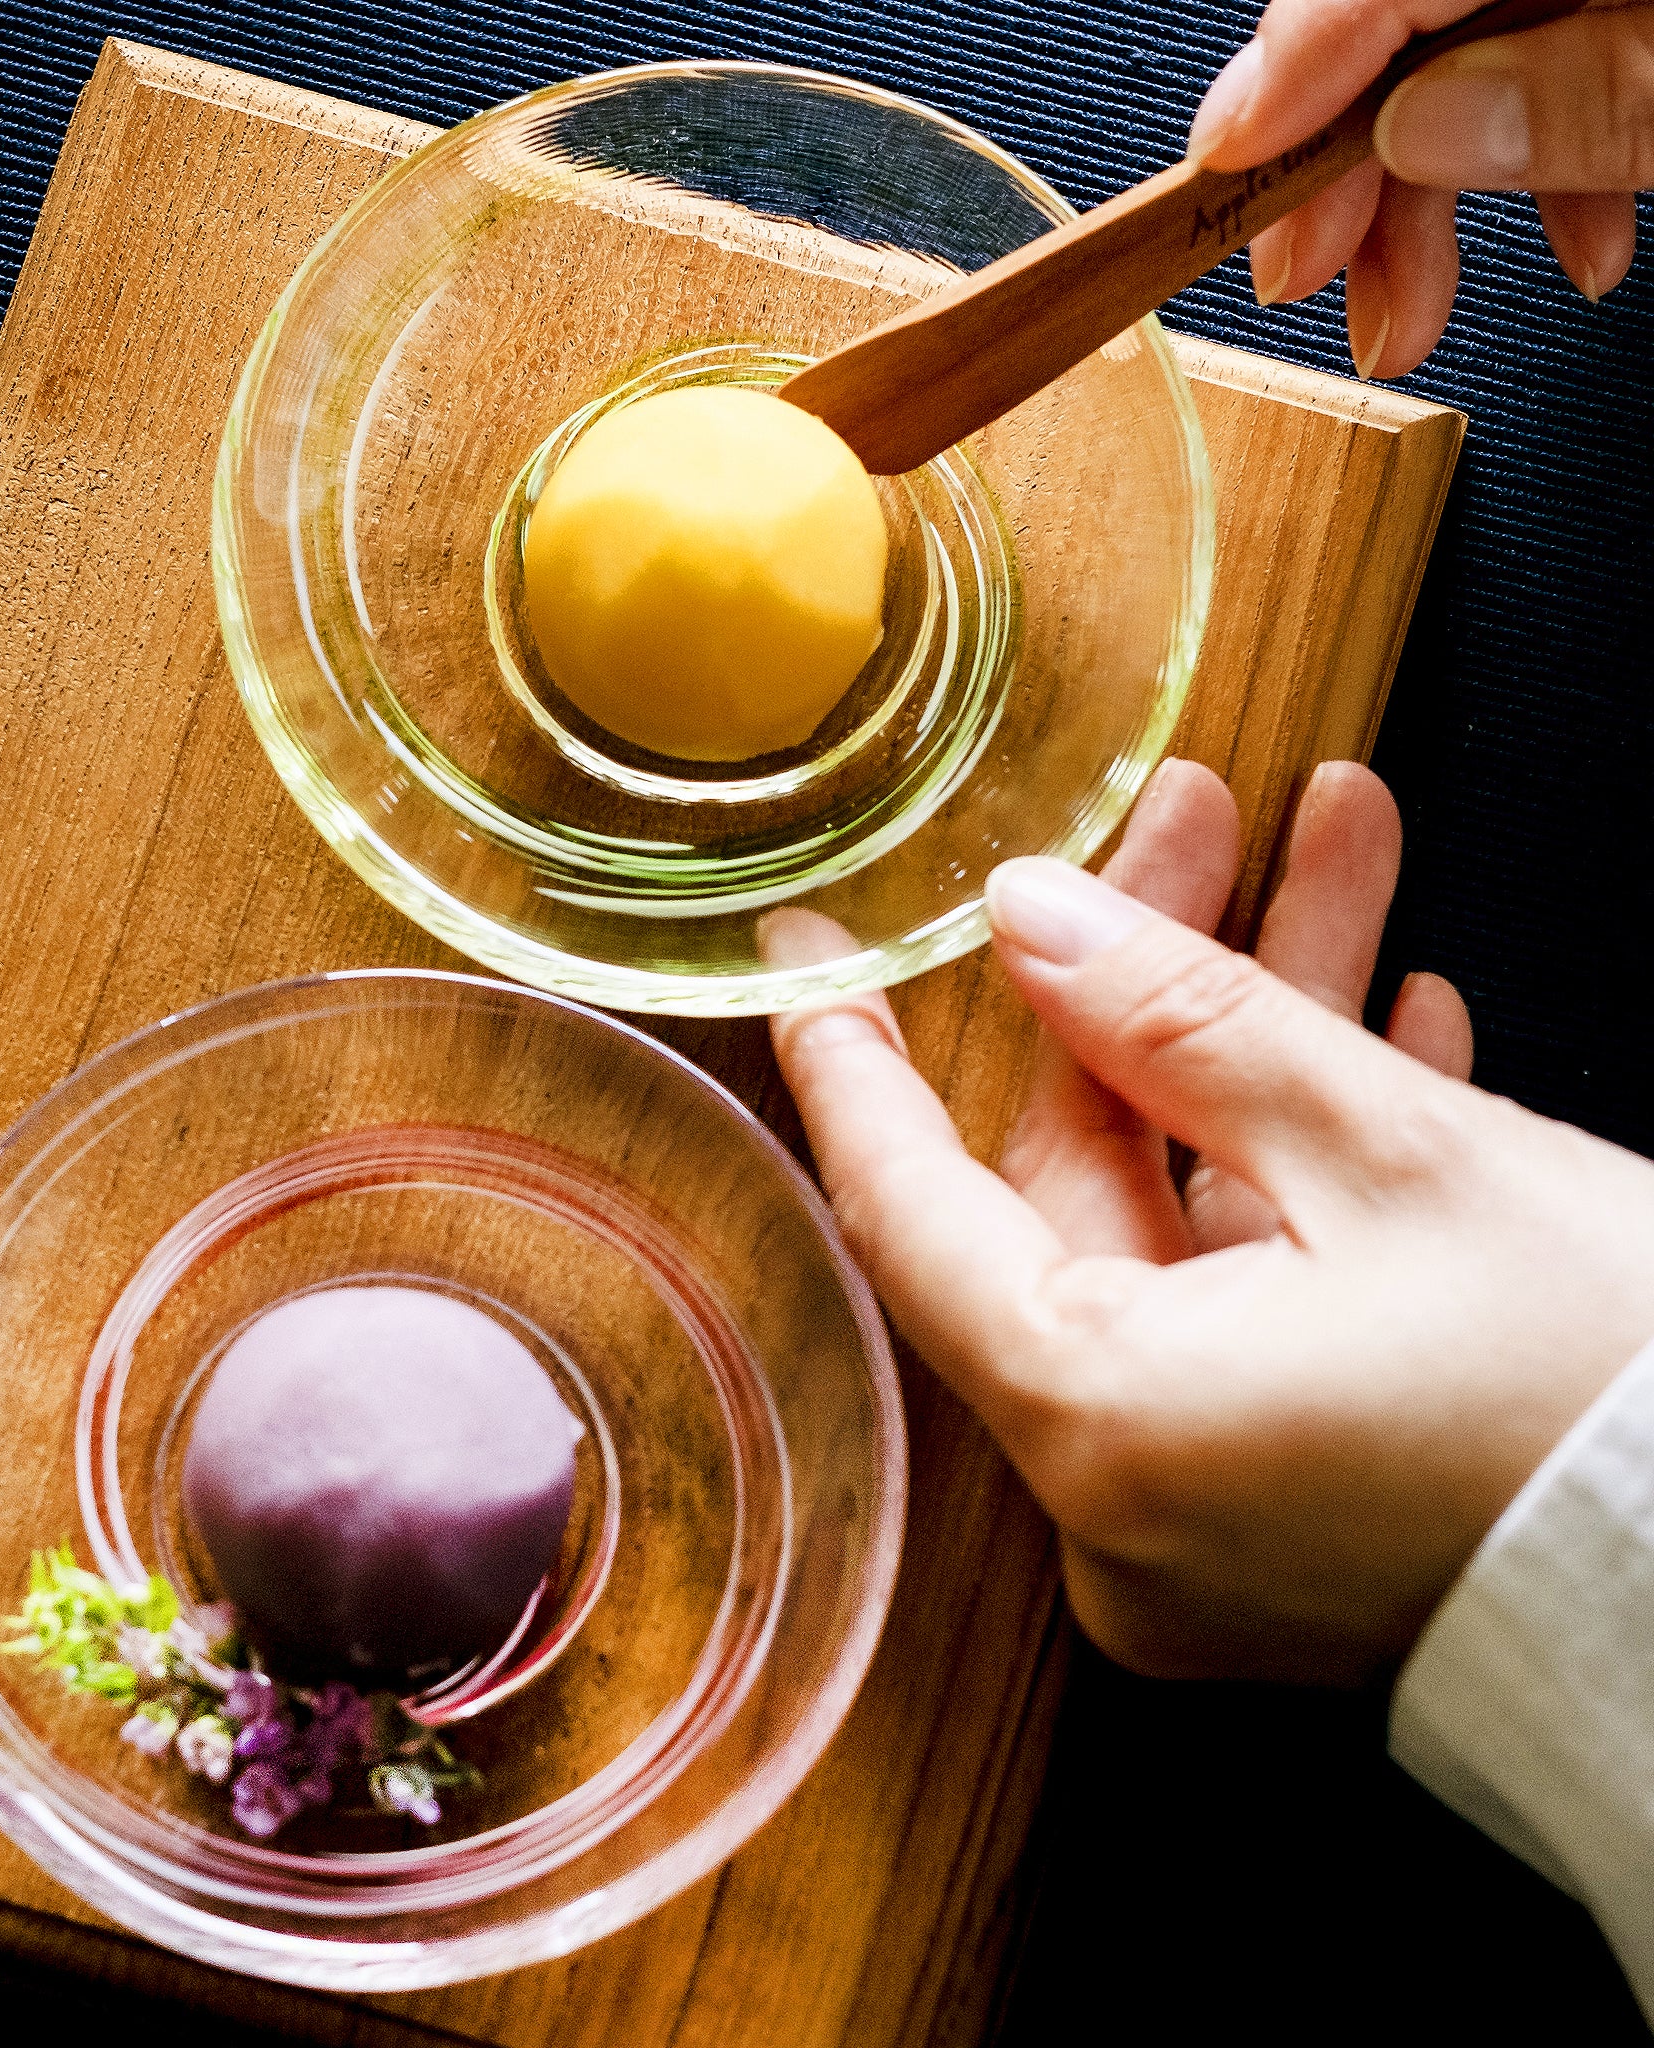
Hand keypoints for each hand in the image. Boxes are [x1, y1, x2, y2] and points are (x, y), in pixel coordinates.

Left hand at [766, 760, 1653, 1682]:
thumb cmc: (1621, 1414)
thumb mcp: (1401, 1163)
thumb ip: (1188, 1024)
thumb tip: (1036, 921)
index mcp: (1102, 1424)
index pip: (907, 1207)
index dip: (856, 1059)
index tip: (816, 956)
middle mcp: (1121, 1501)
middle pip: (1078, 1189)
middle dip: (1153, 992)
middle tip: (1198, 826)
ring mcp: (1205, 1524)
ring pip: (1186, 1228)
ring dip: (1257, 1054)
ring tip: (1329, 864)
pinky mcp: (1292, 1522)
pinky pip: (1249, 1318)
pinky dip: (1298, 1187)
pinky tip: (1377, 1039)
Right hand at [1188, 1, 1650, 376]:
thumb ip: (1585, 98)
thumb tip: (1422, 132)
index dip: (1292, 72)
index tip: (1226, 173)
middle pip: (1408, 26)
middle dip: (1349, 171)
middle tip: (1305, 285)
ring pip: (1471, 63)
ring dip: (1429, 206)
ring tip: (1413, 322)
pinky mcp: (1631, 10)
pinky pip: (1554, 64)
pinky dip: (1543, 171)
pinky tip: (1570, 253)